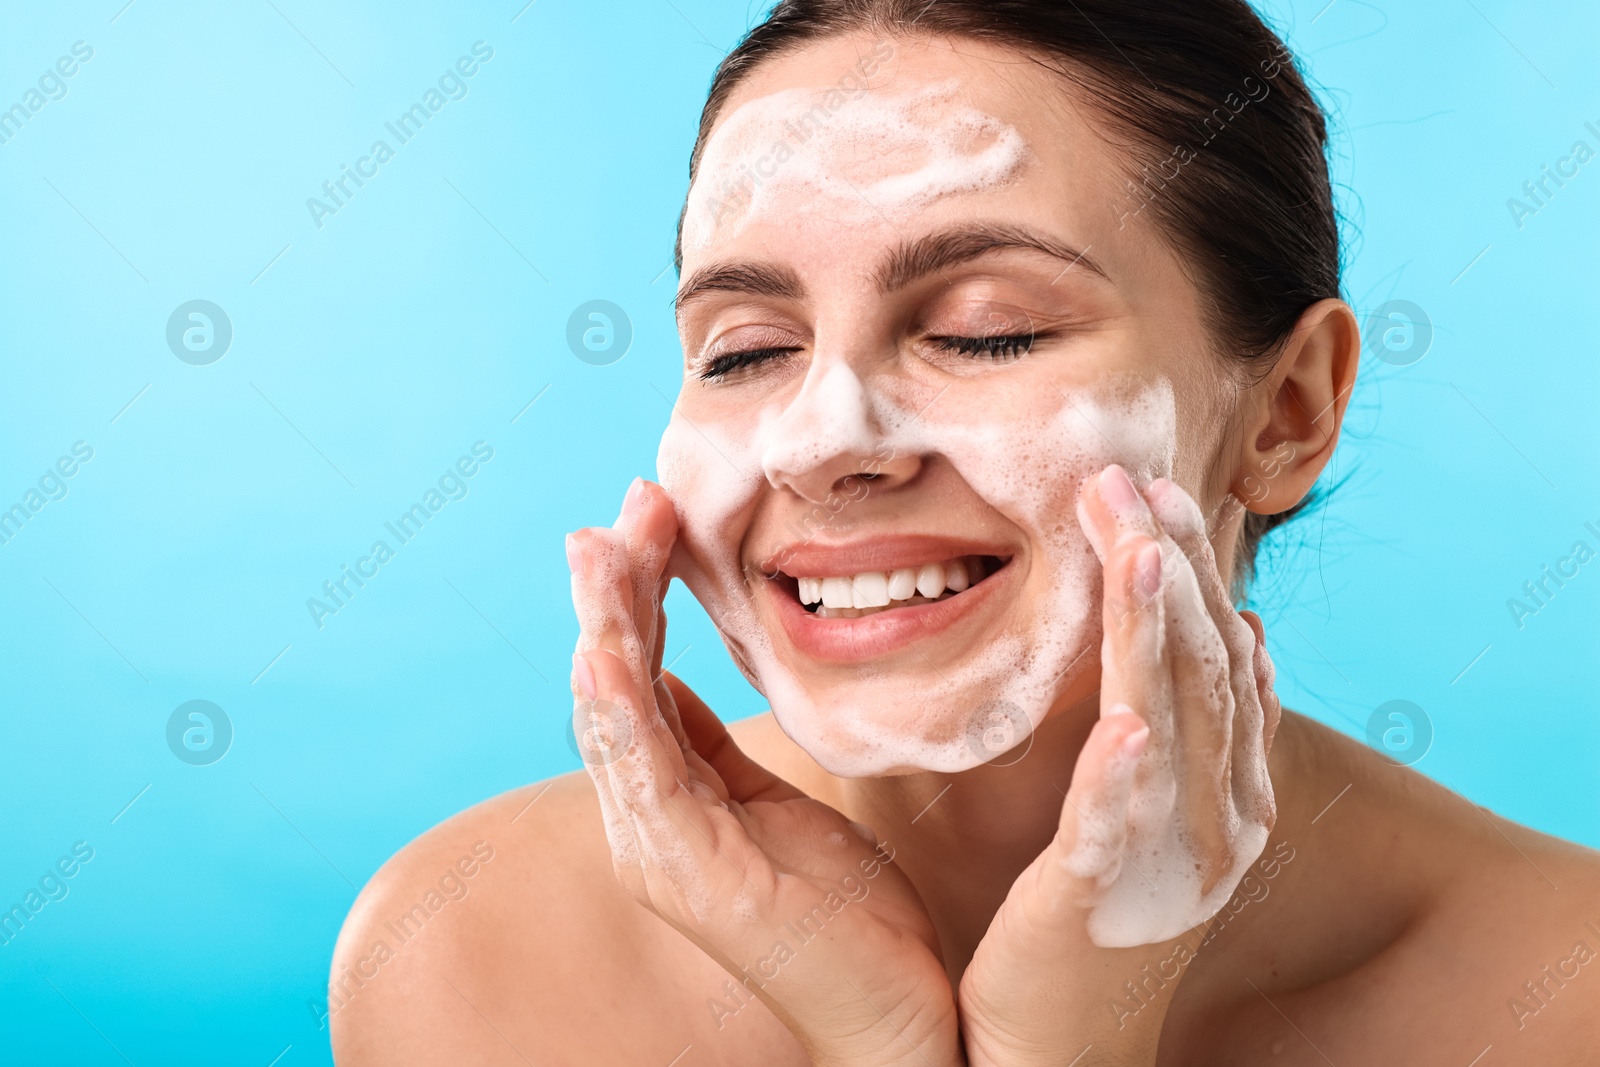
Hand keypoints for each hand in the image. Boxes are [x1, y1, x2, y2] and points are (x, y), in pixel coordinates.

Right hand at [567, 477, 963, 1066]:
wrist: (894, 1016)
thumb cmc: (842, 913)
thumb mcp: (777, 804)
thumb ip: (716, 747)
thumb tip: (671, 673)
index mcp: (669, 798)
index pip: (638, 673)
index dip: (637, 591)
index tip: (651, 511)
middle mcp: (647, 820)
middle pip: (613, 683)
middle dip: (613, 590)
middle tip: (627, 502)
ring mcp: (660, 850)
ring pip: (615, 718)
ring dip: (606, 628)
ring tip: (604, 547)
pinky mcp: (691, 877)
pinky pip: (645, 778)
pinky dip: (620, 712)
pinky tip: (608, 653)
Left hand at [957, 465, 1280, 1065]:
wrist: (1049, 1049)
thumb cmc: (1079, 920)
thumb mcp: (1141, 809)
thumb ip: (1176, 731)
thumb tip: (1229, 642)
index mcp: (1222, 789)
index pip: (1214, 654)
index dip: (1189, 568)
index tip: (1153, 491)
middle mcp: (1218, 818)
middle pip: (1201, 667)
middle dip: (1169, 566)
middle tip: (1130, 478)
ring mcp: (1172, 861)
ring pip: (1174, 723)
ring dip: (1155, 631)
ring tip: (1138, 544)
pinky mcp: (1107, 903)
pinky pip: (1120, 829)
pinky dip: (1127, 775)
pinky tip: (1125, 725)